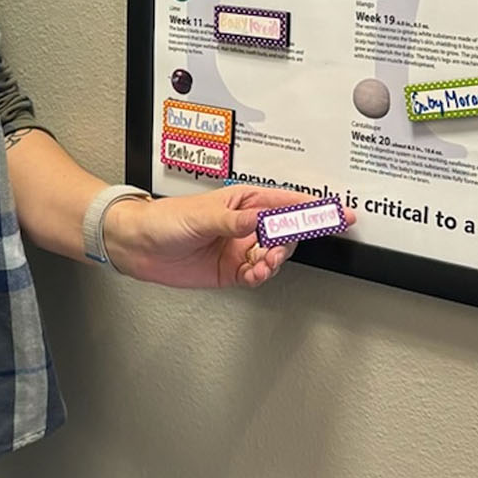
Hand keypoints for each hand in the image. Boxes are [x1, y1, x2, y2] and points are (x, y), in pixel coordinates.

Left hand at [102, 186, 350, 290]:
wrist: (136, 245)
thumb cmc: (163, 220)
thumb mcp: (200, 216)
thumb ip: (234, 221)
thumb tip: (261, 219)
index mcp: (243, 201)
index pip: (286, 203)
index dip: (315, 208)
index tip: (340, 213)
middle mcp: (246, 224)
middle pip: (287, 232)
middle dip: (290, 241)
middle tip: (279, 249)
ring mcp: (240, 248)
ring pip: (275, 255)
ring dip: (274, 261)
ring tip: (261, 264)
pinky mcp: (232, 270)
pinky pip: (258, 274)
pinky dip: (260, 276)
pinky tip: (254, 275)